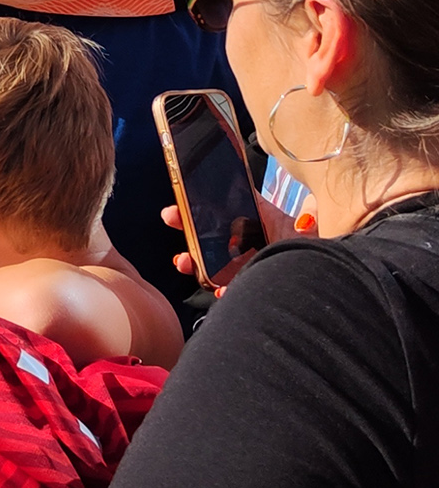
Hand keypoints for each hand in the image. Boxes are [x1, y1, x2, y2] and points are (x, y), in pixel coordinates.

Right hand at [159, 195, 311, 293]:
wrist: (316, 295)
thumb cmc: (315, 262)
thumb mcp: (311, 239)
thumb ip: (308, 226)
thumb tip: (308, 213)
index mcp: (263, 224)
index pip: (233, 205)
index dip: (209, 198)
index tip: (187, 193)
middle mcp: (249, 244)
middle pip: (212, 231)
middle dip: (187, 224)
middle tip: (171, 216)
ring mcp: (242, 267)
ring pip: (209, 260)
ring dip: (192, 260)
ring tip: (185, 261)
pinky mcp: (241, 287)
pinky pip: (221, 287)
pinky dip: (216, 288)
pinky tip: (219, 289)